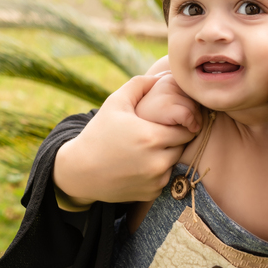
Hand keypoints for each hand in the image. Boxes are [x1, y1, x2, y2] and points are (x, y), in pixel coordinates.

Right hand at [53, 75, 199, 206]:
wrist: (80, 171)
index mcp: (152, 137)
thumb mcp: (115, 103)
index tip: (172, 119)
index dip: (182, 122)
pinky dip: (159, 171)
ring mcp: (155, 180)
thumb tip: (162, 75)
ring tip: (151, 146)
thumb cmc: (98, 133)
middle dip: (175, 137)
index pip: (187, 129)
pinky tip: (143, 163)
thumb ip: (139, 84)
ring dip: (168, 154)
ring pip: (175, 162)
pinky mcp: (151, 193)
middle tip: (161, 131)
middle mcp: (158, 161)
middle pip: (183, 146)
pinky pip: (165, 178)